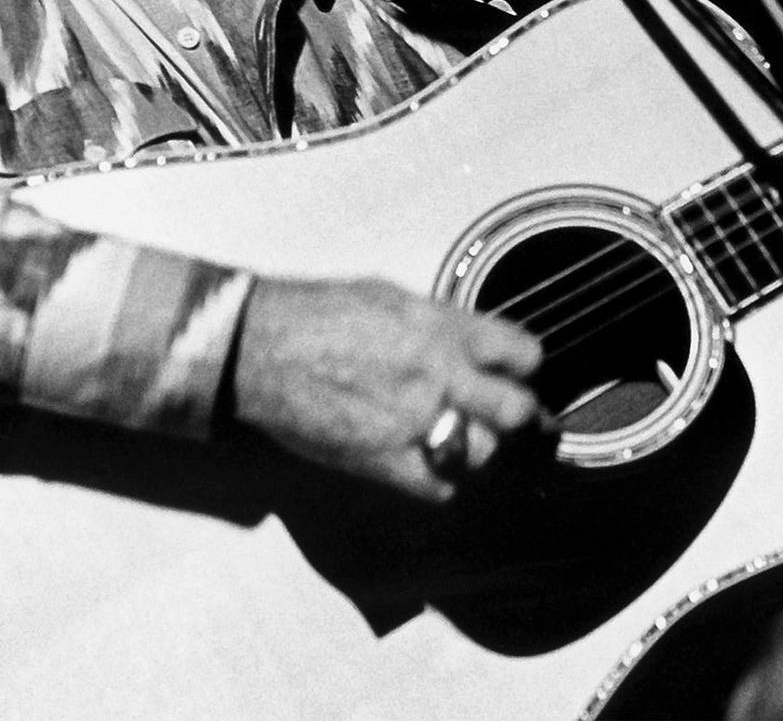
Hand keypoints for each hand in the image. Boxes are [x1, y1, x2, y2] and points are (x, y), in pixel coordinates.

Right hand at [229, 276, 543, 500]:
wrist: (259, 347)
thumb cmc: (316, 313)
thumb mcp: (391, 297)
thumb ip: (440, 323)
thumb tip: (469, 338)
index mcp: (443, 329)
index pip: (522, 352)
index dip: (523, 364)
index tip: (516, 369)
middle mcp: (438, 376)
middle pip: (516, 411)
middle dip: (516, 413)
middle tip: (507, 413)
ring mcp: (413, 422)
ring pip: (482, 453)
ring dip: (478, 446)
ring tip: (461, 435)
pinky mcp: (384, 461)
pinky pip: (440, 486)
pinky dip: (441, 479)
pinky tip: (429, 461)